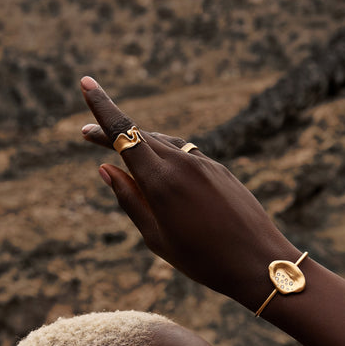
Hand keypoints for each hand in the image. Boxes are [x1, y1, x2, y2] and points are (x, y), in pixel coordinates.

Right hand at [80, 76, 298, 310]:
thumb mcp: (157, 238)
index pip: (124, 134)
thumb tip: (106, 168)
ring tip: (122, 154)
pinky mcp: (219, 169)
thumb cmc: (204, 260)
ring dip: (140, 145)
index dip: (102, 108)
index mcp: (161, 182)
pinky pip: (185, 153)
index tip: (86, 82)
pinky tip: (161, 170)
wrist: (259, 262)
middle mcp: (183, 163)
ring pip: (164, 143)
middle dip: (113, 135)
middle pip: (140, 137)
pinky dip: (166, 154)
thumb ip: (130, 200)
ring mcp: (204, 164)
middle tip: (87, 138)